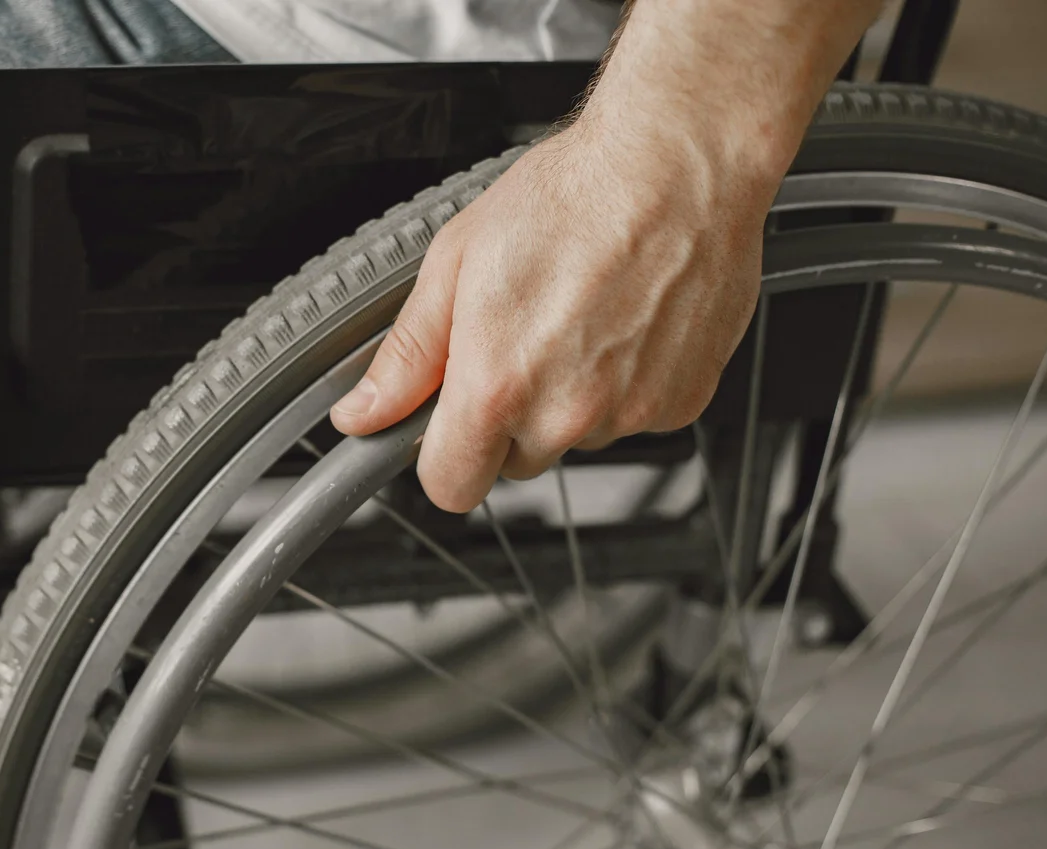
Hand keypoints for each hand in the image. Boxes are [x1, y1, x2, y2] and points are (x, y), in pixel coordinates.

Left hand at [328, 104, 776, 512]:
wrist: (681, 164)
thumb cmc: (575, 195)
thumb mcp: (456, 262)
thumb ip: (409, 354)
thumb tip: (365, 411)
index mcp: (499, 385)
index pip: (451, 486)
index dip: (442, 456)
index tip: (445, 426)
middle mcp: (567, 412)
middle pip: (515, 461)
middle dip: (508, 416)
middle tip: (521, 337)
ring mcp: (630, 413)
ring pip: (577, 437)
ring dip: (570, 398)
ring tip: (579, 316)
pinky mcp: (681, 403)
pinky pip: (634, 417)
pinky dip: (625, 384)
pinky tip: (623, 322)